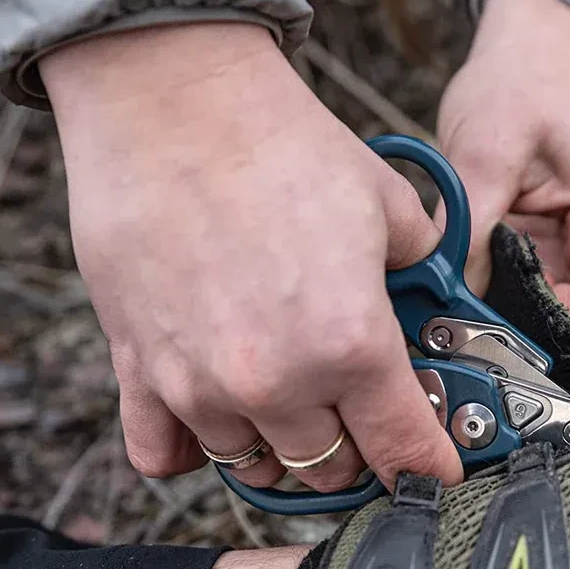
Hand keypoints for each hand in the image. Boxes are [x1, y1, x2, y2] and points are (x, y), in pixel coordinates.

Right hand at [41, 23, 461, 492]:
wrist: (169, 99)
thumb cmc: (278, 143)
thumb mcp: (386, 202)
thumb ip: (420, 266)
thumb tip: (429, 292)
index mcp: (349, 343)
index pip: (404, 450)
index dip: (429, 464)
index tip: (432, 467)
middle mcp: (273, 381)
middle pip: (329, 469)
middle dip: (357, 450)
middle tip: (360, 412)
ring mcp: (197, 384)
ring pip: (254, 465)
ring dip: (281, 445)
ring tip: (289, 400)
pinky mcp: (136, 367)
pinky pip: (160, 454)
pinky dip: (192, 449)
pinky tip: (213, 416)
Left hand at [437, 0, 569, 357]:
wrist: (531, 49)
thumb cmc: (523, 82)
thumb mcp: (487, 150)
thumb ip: (472, 228)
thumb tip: (451, 298)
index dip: (561, 329)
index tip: (500, 324)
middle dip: (540, 340)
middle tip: (479, 339)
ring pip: (563, 319)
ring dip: (520, 325)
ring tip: (468, 321)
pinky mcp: (554, 248)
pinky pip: (538, 296)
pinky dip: (507, 305)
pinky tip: (470, 303)